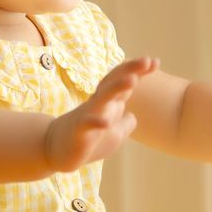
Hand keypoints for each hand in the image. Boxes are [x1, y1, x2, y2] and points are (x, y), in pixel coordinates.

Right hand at [44, 56, 159, 173]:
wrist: (56, 150)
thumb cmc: (87, 140)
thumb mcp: (113, 134)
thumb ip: (125, 124)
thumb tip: (133, 116)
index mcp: (108, 102)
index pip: (123, 81)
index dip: (138, 71)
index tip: (155, 62)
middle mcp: (98, 104)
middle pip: (114, 82)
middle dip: (130, 70)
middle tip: (147, 60)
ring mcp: (87, 115)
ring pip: (102, 98)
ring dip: (117, 88)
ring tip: (133, 80)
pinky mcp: (78, 131)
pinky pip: (87, 124)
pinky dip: (96, 122)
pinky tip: (107, 123)